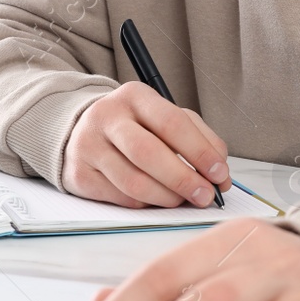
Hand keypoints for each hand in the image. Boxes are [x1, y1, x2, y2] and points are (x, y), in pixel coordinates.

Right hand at [61, 81, 229, 207]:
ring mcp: (88, 146)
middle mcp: (107, 117)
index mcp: (135, 96)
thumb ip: (199, 138)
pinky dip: (145, 204)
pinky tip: (156, 199)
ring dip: (166, 197)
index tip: (219, 173)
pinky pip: (120, 198)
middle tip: (205, 195)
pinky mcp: (79, 174)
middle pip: (148, 153)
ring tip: (182, 200)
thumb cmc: (136, 126)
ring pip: (133, 182)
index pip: (172, 122)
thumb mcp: (166, 117)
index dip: (200, 151)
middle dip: (183, 179)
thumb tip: (220, 173)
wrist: (85, 131)